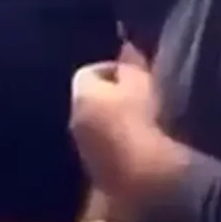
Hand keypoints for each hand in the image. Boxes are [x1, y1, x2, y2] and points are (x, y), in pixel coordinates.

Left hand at [70, 61, 160, 194]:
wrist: (141, 174)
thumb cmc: (140, 118)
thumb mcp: (141, 81)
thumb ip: (131, 63)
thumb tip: (126, 47)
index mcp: (80, 93)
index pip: (89, 72)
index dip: (112, 70)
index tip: (135, 76)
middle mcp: (74, 118)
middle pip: (91, 100)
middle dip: (113, 97)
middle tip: (141, 98)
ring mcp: (83, 147)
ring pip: (98, 127)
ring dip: (116, 123)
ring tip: (146, 124)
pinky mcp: (97, 171)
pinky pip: (107, 150)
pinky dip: (121, 145)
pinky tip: (143, 148)